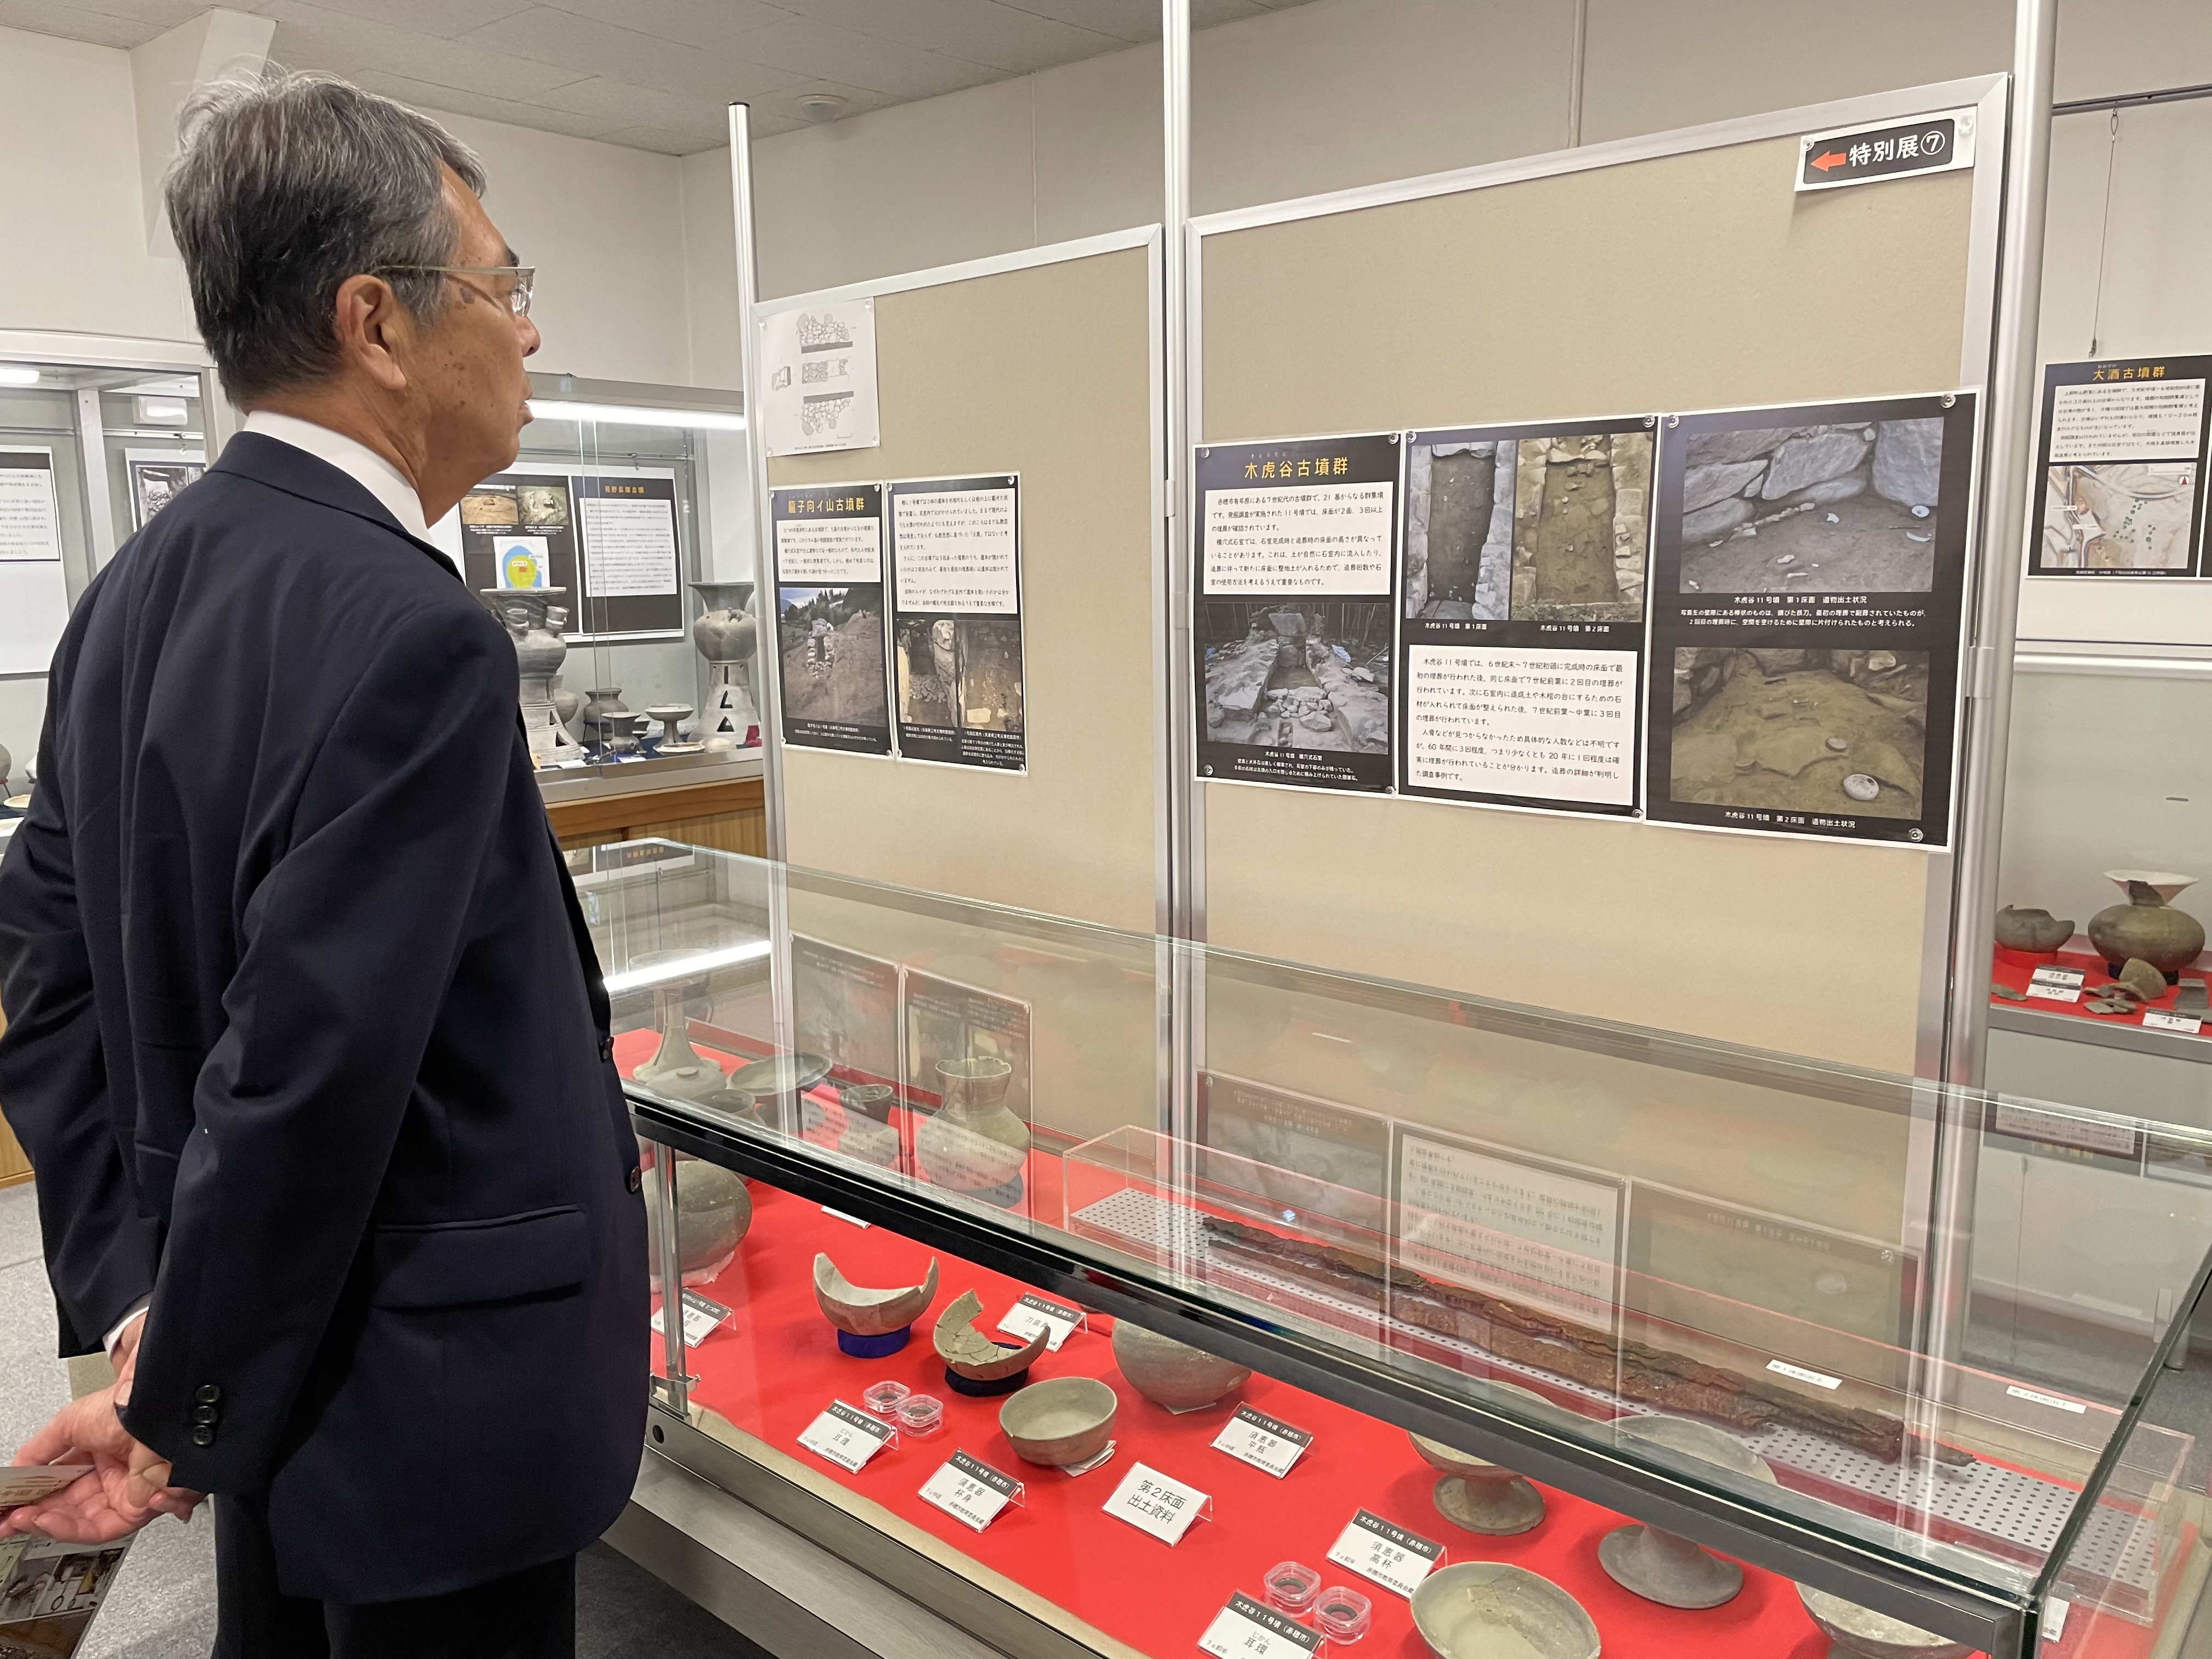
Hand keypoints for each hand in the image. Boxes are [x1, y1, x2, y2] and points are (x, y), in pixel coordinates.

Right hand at [2, 1386, 203, 1542]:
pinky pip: (102, 1529)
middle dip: (33, 1517)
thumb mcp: (69, 1423)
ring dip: (47, 1524)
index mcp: (97, 1457)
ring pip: (79, 1523)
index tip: (8, 1508)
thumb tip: (17, 1470)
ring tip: (23, 1519)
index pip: (58, 1487)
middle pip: (66, 1509)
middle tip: (8, 1520)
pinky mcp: (138, 1508)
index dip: (31, 1499)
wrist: (156, 1409)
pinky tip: (49, 1520)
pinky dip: (71, 1529)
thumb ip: (40, 1450)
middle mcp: (112, 1478)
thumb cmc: (124, 1408)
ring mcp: (124, 1494)